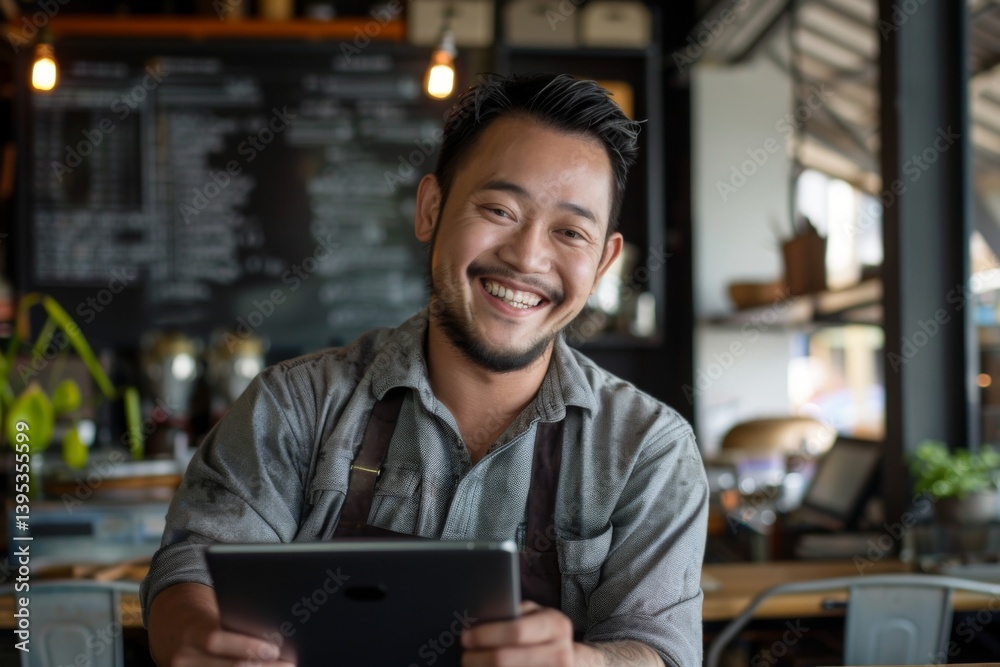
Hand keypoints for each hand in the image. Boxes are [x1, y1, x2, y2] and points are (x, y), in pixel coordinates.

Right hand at [170, 623, 293, 666]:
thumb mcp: (218, 618)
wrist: (180, 634)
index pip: (215, 640)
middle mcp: (183, 658)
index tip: (273, 649)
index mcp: (192, 633)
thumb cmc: (211, 623)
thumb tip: (276, 636)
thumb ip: (239, 627)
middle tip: (289, 665)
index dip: (245, 646)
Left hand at [460, 600, 575, 666]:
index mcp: (555, 625)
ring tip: (471, 665)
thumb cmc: (545, 634)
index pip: (516, 631)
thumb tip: (479, 618)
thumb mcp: (537, 616)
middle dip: (477, 659)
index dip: (487, 635)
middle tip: (464, 656)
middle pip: (505, 660)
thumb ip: (515, 613)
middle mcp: (560, 653)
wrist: (573, 662)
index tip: (466, 637)